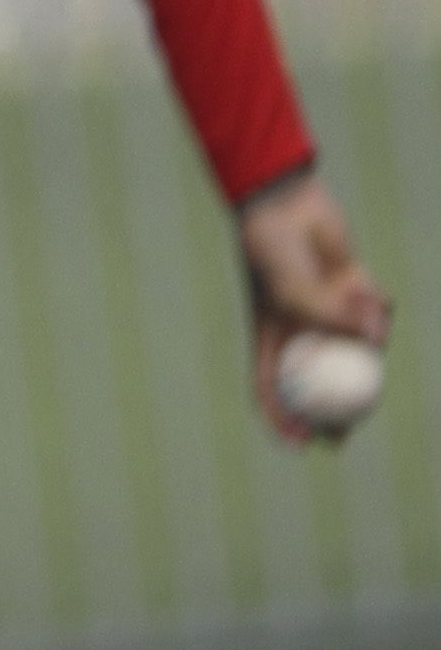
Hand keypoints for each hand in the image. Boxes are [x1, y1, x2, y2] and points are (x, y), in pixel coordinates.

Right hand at [237, 170, 390, 442]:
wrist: (288, 206)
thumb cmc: (274, 252)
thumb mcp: (292, 293)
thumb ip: (330, 319)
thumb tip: (375, 343)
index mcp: (272, 338)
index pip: (272, 389)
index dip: (281, 420)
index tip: (300, 444)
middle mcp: (303, 332)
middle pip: (321, 384)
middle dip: (336, 413)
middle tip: (349, 433)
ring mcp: (331, 314)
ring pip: (358, 350)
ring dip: (367, 343)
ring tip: (362, 312)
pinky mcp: (355, 294)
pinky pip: (376, 314)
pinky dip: (376, 308)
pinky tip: (365, 286)